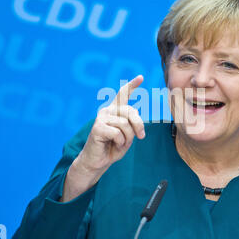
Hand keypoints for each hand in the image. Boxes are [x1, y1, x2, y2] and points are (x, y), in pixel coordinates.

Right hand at [61, 75, 144, 201]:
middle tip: (141, 137)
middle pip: (130, 111)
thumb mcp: (128, 135)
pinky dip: (120, 142)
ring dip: (128, 138)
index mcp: (114, 111)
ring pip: (125, 124)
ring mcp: (101, 118)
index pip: (123, 95)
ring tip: (120, 143)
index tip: (141, 77)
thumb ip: (132, 125)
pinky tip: (114, 144)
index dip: (132, 85)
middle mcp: (107, 111)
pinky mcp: (97, 127)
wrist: (97, 161)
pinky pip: (118, 133)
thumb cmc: (112, 148)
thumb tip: (136, 121)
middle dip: (139, 125)